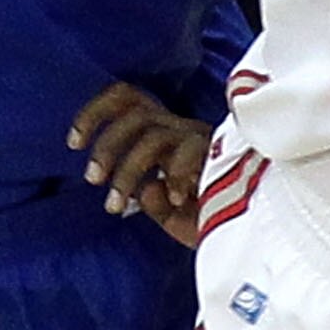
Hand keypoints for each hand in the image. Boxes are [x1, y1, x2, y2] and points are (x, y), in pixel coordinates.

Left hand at [71, 83, 210, 246]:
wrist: (256, 229)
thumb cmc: (215, 220)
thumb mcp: (172, 218)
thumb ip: (153, 205)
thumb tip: (145, 191)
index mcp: (165, 135)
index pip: (126, 100)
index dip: (95, 113)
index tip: (72, 143)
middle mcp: (181, 130)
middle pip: (134, 115)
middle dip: (107, 146)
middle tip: (92, 179)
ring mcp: (200, 139)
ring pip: (151, 135)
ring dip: (126, 169)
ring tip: (115, 203)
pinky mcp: (218, 152)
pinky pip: (185, 153)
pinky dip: (173, 175)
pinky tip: (175, 198)